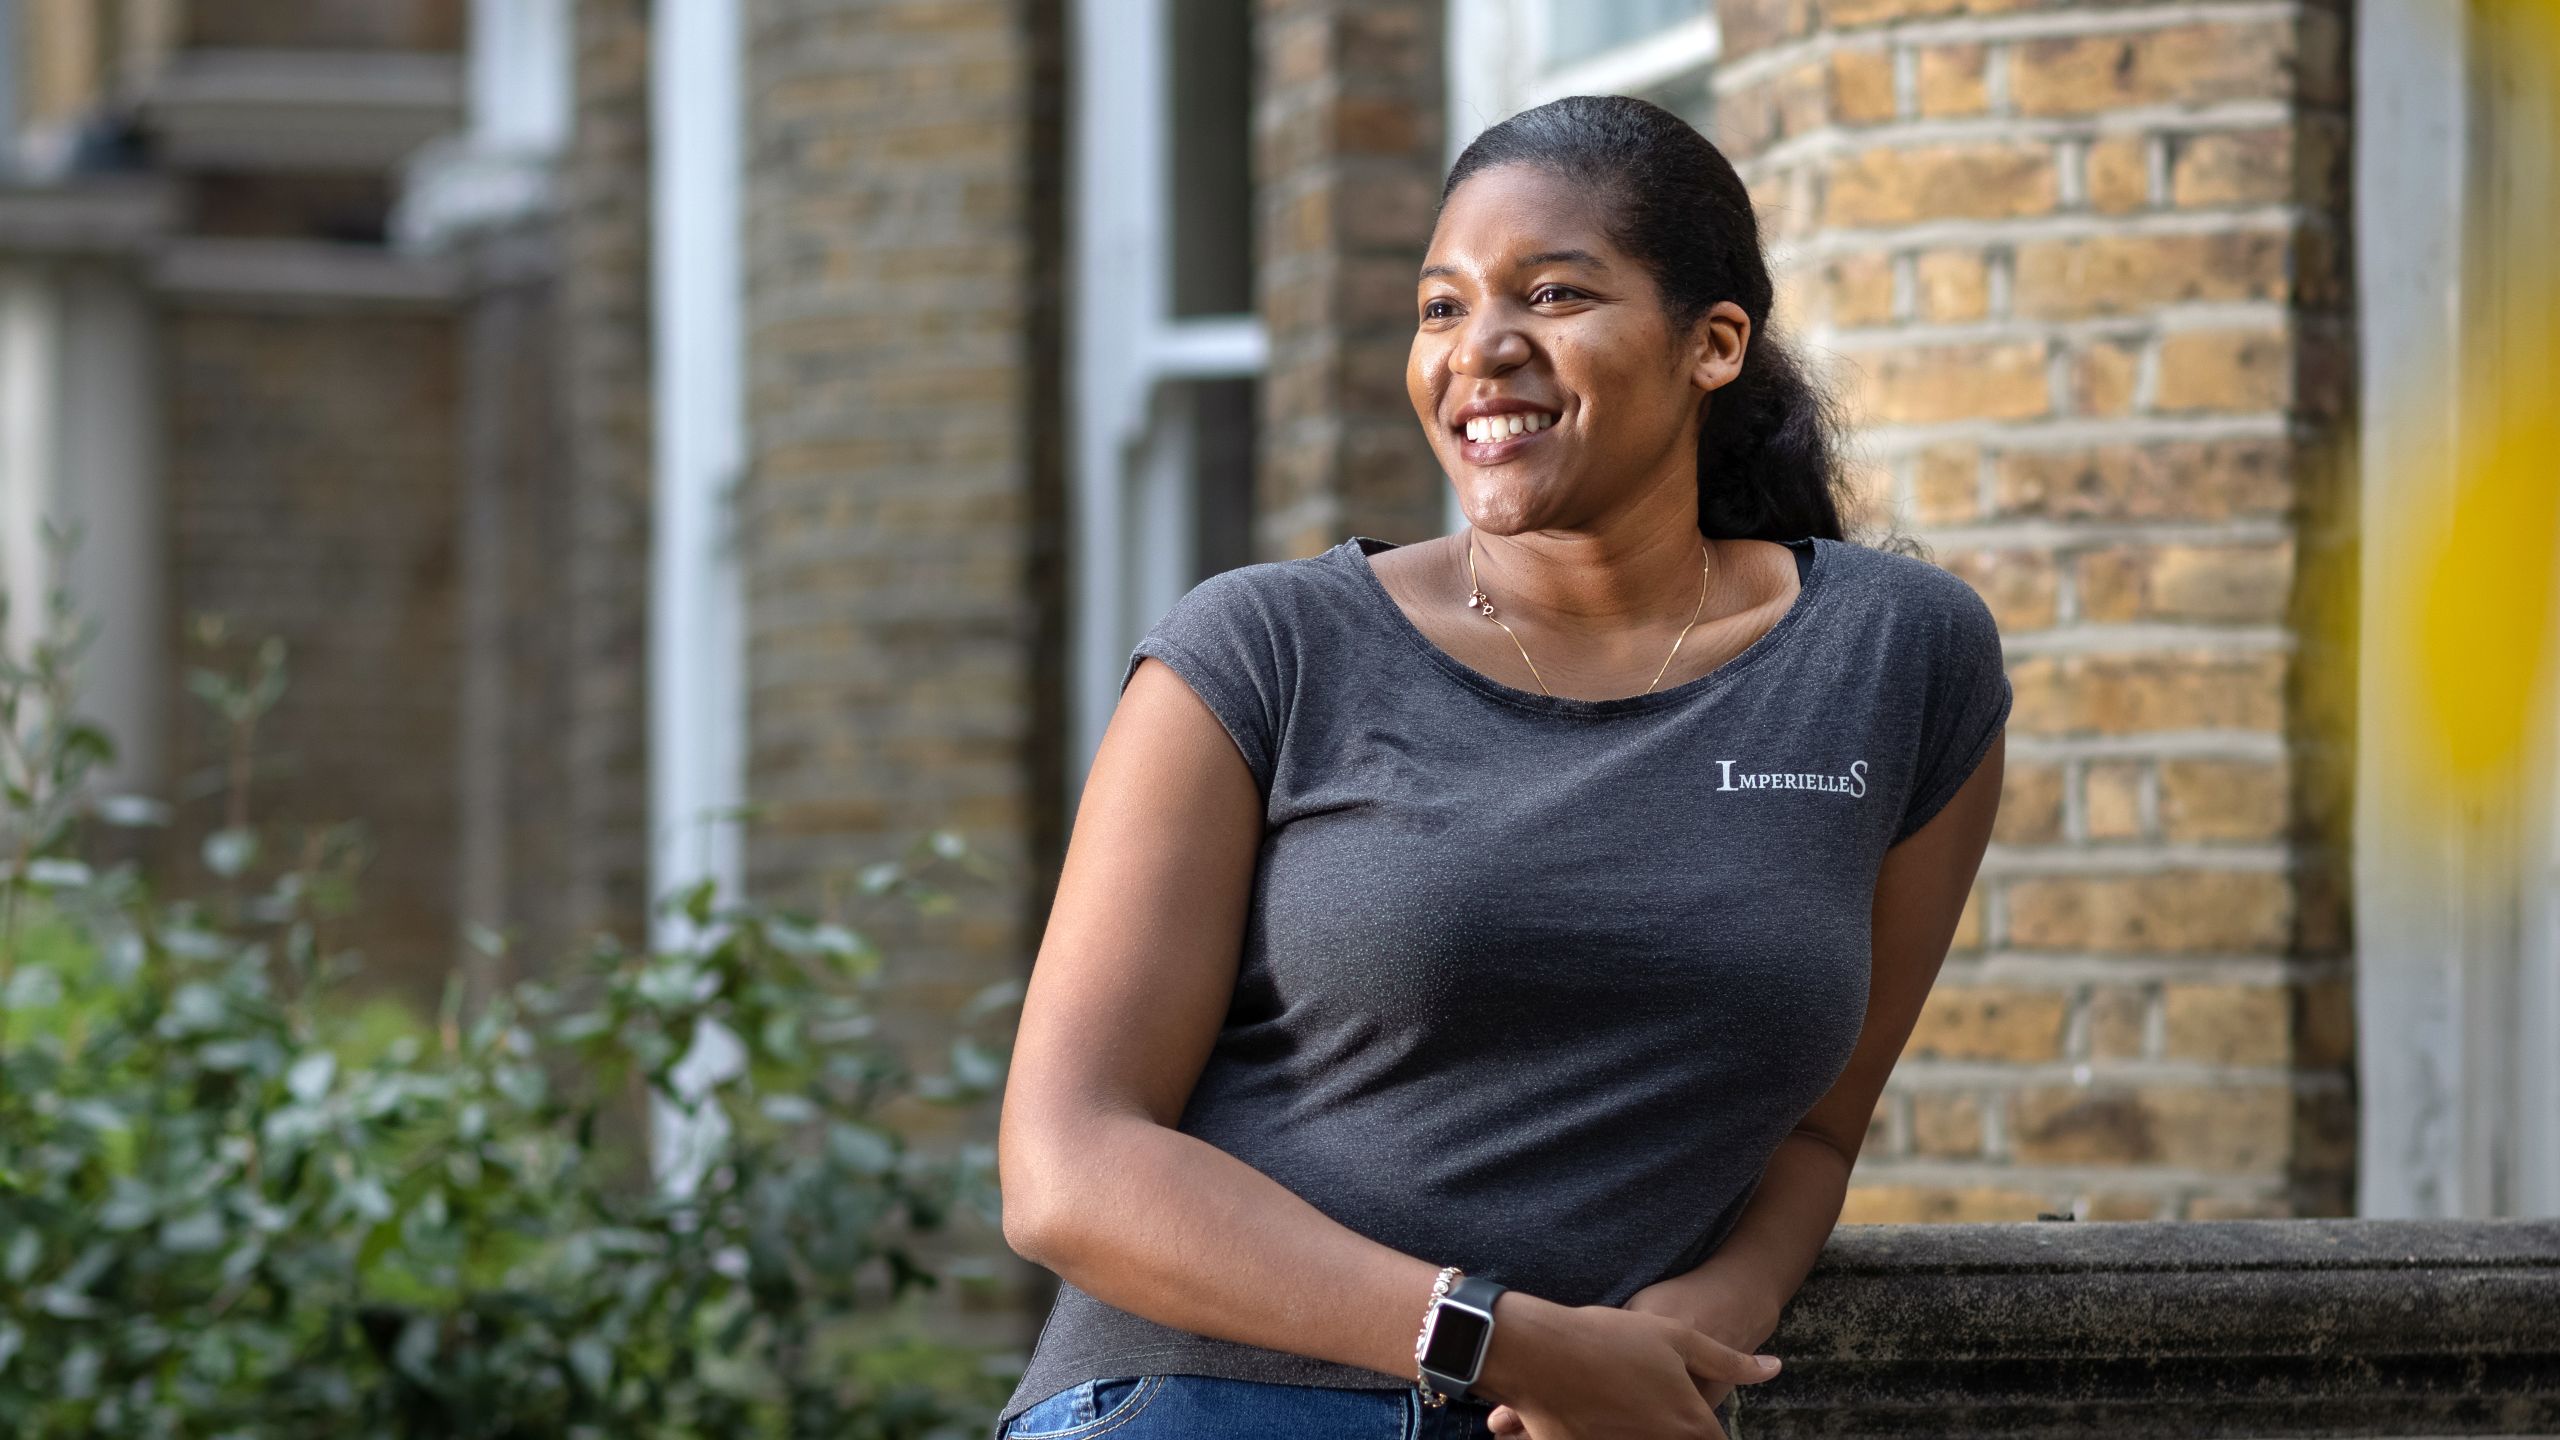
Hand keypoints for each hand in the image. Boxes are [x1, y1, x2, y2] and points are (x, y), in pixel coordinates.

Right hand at [1485, 1279, 1771, 1437]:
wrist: (1538, 1352)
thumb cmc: (1608, 1338)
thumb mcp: (1677, 1337)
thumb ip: (1729, 1359)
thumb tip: (1774, 1368)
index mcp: (1690, 1423)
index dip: (1710, 1429)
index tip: (1695, 1413)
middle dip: (1673, 1427)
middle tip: (1645, 1397)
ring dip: (1640, 1429)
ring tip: (1621, 1403)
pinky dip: (1612, 1435)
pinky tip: (1599, 1414)